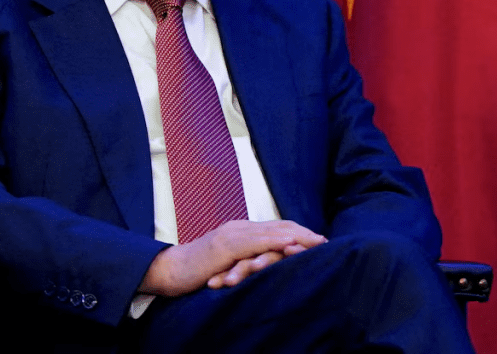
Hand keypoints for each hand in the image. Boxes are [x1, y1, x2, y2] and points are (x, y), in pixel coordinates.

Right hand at [139, 220, 326, 296]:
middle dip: (304, 233)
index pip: (276, 228)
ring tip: (317, 241)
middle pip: (279, 226)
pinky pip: (256, 242)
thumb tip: (267, 266)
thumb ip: (247, 259)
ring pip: (272, 231)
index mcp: (241, 231)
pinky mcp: (225, 245)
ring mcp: (233, 234)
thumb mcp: (229, 263)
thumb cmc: (198, 270)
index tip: (318, 241)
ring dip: (297, 236)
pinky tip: (290, 244)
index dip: (299, 233)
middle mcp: (240, 228)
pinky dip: (275, 242)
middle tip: (325, 240)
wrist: (171, 270)